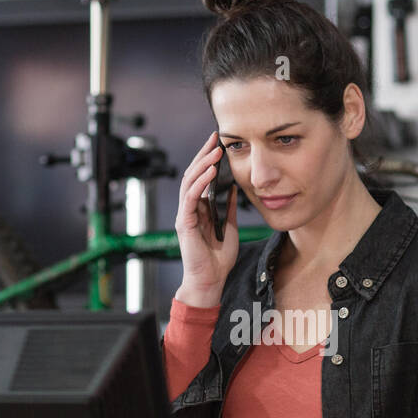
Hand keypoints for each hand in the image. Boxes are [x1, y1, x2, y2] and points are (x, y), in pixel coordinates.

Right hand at [174, 130, 238, 306]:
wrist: (210, 280)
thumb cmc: (218, 257)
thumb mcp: (229, 225)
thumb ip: (228, 207)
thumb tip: (233, 187)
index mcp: (199, 208)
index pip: (201, 178)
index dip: (208, 159)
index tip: (219, 143)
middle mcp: (189, 208)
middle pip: (193, 174)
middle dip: (204, 154)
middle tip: (215, 138)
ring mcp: (185, 215)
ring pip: (190, 182)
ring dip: (202, 165)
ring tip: (215, 151)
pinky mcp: (184, 223)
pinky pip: (190, 198)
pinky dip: (200, 183)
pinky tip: (210, 172)